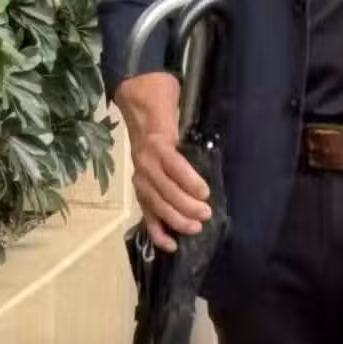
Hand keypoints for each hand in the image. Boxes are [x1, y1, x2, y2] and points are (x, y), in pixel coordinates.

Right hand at [115, 72, 210, 252]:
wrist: (137, 100)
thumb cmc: (161, 100)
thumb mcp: (173, 100)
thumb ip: (182, 115)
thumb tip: (201, 128)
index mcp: (155, 143)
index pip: (172, 164)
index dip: (188, 179)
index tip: (204, 191)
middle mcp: (144, 162)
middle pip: (164, 189)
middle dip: (185, 205)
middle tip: (205, 215)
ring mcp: (140, 176)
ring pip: (155, 202)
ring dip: (174, 219)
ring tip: (194, 228)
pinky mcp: (139, 186)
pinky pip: (146, 210)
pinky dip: (156, 228)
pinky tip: (168, 244)